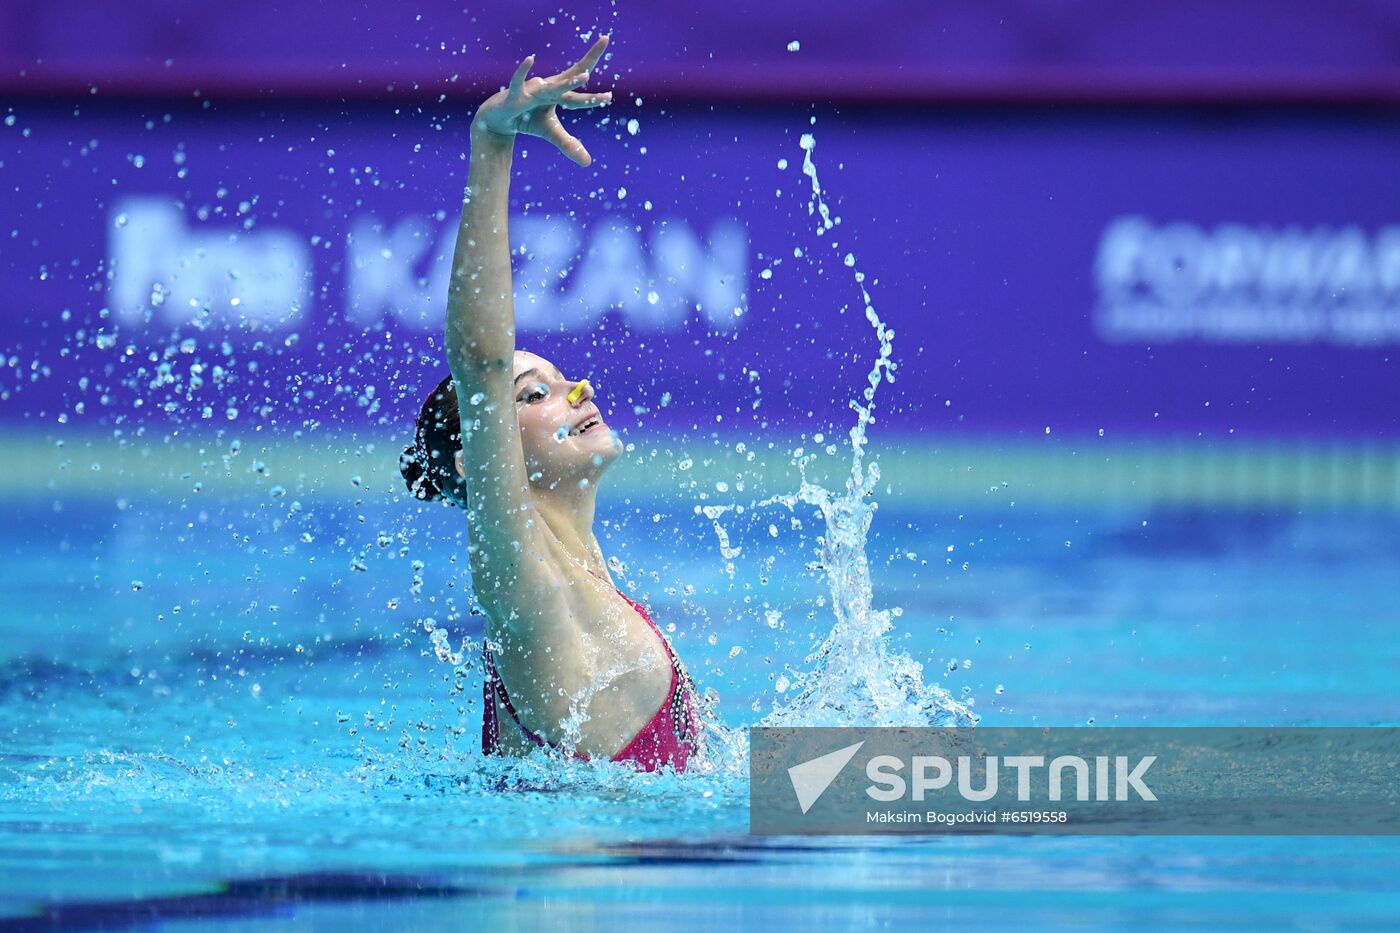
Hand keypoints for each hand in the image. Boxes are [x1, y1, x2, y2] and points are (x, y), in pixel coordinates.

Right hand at [472, 35, 612, 166]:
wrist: (500, 119)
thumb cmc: (528, 120)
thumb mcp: (551, 133)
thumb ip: (569, 144)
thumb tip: (588, 162)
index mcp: (559, 94)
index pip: (580, 89)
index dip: (594, 95)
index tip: (610, 96)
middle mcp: (549, 88)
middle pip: (574, 74)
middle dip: (591, 57)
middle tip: (606, 39)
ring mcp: (533, 90)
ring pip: (553, 86)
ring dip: (569, 82)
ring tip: (585, 77)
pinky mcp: (515, 95)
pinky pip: (519, 82)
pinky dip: (523, 71)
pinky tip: (530, 59)